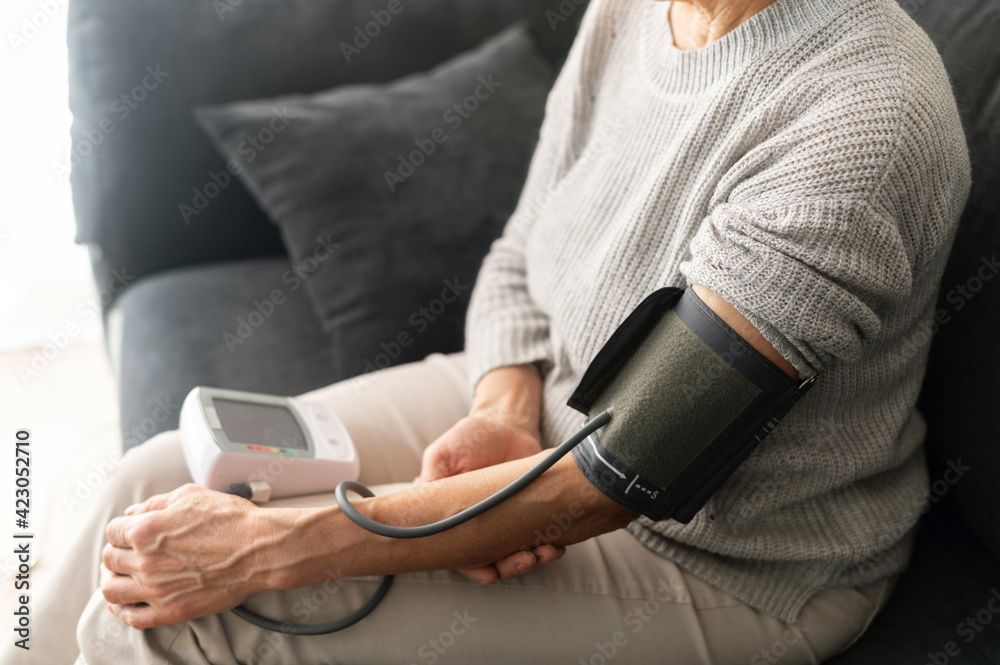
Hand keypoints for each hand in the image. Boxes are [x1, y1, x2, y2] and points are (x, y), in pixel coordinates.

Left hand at [100, 484, 286, 628]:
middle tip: (128, 551)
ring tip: (121, 577)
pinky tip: (124, 604)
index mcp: (146, 531)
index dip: (122, 528)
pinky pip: (132, 617)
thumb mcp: (191, 496)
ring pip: (112, 591)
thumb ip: (155, 504)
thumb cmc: (231, 520)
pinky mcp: (171, 610)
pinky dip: (122, 611)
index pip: (113, 531)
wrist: (260, 550)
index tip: (130, 531)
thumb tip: (132, 513)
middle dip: (117, 552)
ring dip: (111, 581)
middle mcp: (145, 562)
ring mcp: (156, 590)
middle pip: (109, 559)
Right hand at [419, 378, 566, 582]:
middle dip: (510, 567)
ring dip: (534, 559)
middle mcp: (482, 525)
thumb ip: (432, 481)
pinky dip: (550, 545)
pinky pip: (541, 536)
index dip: (473, 568)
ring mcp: (509, 520)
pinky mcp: (533, 512)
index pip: (461, 553)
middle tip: (524, 560)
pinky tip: (556, 544)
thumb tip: (422, 511)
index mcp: (455, 517)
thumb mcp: (442, 455)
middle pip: (494, 560)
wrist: (507, 421)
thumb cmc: (469, 437)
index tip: (489, 574)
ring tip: (545, 552)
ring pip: (520, 553)